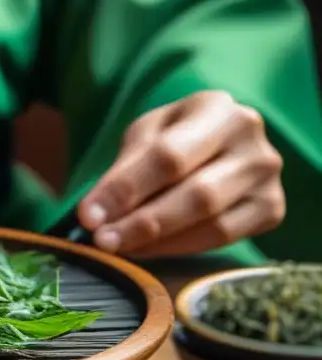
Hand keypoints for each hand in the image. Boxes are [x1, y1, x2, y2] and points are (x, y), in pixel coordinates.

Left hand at [78, 90, 284, 257]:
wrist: (215, 145)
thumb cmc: (173, 137)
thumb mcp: (144, 138)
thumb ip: (123, 171)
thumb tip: (95, 215)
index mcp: (217, 109)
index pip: (167, 156)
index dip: (125, 190)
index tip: (88, 216)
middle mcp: (252, 142)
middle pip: (196, 194)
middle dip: (141, 222)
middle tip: (102, 240)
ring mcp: (268, 178)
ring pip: (211, 222)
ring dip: (158, 242)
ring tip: (119, 248)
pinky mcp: (271, 209)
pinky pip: (224, 239)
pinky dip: (181, 248)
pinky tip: (148, 250)